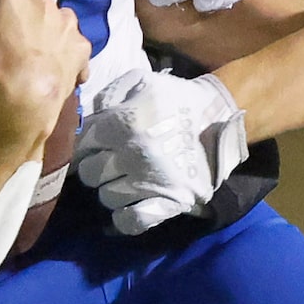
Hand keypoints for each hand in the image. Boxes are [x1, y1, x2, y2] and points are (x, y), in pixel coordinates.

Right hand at [0, 0, 86, 121]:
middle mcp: (46, 2)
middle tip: (6, 30)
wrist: (25, 100)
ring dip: (47, 29)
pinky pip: (78, 49)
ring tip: (31, 47)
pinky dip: (70, 57)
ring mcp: (68, 26)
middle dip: (22, 10)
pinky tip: (59, 67)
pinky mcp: (81, 50)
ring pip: (57, 19)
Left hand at [73, 68, 247, 233]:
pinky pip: (133, 222)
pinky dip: (124, 218)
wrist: (220, 117)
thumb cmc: (176, 98)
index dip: (84, 146)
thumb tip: (87, 120)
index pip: (82, 145)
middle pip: (90, 173)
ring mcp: (152, 182)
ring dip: (110, 189)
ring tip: (124, 179)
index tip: (94, 147)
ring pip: (106, 197)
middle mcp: (135, 154)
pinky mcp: (171, 202)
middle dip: (95, 167)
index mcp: (125, 123)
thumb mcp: (141, 81)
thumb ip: (107, 95)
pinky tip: (126, 207)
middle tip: (109, 162)